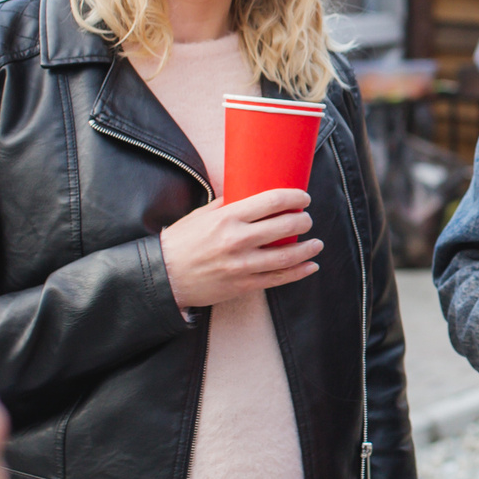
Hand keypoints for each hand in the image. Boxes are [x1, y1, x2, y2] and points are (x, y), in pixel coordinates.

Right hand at [158, 188, 321, 308]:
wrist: (162, 276)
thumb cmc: (181, 242)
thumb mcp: (201, 215)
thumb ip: (228, 204)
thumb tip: (251, 192)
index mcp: (228, 217)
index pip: (272, 201)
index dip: (295, 198)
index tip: (303, 198)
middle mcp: (237, 240)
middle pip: (285, 227)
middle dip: (303, 221)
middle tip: (307, 219)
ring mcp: (242, 265)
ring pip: (287, 256)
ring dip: (308, 248)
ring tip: (316, 243)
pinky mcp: (243, 285)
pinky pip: (278, 278)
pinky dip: (298, 272)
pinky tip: (309, 266)